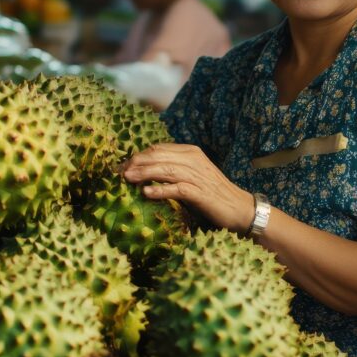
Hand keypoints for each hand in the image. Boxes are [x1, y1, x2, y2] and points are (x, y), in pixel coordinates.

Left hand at [121, 143, 255, 233]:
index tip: (121, 166)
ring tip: (127, 179)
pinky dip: (160, 190)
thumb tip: (144, 173)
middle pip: (158, 156)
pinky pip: (177, 188)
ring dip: (143, 173)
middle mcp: (193, 160)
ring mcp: (198, 176)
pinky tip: (146, 193)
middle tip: (118, 173)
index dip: (137, 156)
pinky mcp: (201, 192)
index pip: (157, 148)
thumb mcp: (190, 176)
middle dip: (135, 163)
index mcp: (190, 152)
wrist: (238, 208)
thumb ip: (172, 171)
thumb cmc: (211, 194)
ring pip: (165, 169)